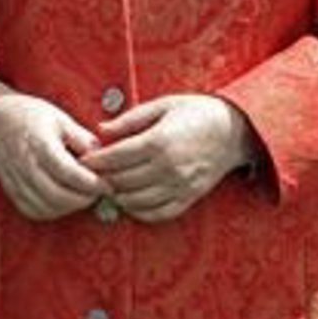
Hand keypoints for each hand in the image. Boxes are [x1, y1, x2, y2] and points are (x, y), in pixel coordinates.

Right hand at [0, 80, 103, 221]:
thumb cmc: (31, 116)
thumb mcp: (61, 118)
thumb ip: (82, 138)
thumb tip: (102, 157)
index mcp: (39, 143)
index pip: (67, 172)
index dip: (90, 183)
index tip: (107, 184)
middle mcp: (24, 164)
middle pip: (56, 195)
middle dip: (83, 199)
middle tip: (98, 193)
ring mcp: (15, 179)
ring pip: (45, 207)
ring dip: (69, 208)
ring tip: (82, 196)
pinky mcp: (11, 190)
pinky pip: (32, 211)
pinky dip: (51, 212)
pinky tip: (63, 202)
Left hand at [85, 94, 253, 223]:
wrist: (234, 130)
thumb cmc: (197, 112)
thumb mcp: (162, 105)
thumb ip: (130, 119)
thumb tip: (101, 129)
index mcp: (160, 141)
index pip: (116, 157)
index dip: (95, 161)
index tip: (83, 160)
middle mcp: (169, 167)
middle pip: (123, 180)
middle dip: (102, 178)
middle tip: (88, 175)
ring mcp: (180, 185)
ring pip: (136, 200)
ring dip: (117, 196)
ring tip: (106, 187)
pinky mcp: (189, 198)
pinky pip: (158, 213)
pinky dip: (139, 211)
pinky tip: (128, 201)